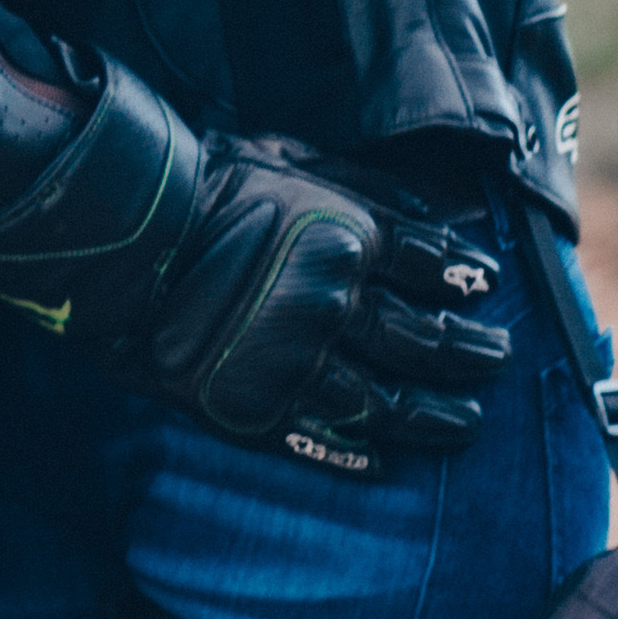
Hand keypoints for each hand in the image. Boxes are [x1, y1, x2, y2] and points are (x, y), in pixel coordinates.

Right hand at [0, 59, 508, 477]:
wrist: (121, 235)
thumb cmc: (199, 182)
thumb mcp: (288, 155)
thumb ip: (361, 185)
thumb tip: (429, 210)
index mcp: (352, 238)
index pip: (435, 267)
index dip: (465, 281)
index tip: (484, 289)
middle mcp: (339, 305)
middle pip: (427, 342)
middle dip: (471, 354)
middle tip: (496, 359)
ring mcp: (300, 362)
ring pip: (390, 404)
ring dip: (437, 416)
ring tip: (467, 422)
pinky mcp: (257, 406)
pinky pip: (324, 440)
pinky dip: (360, 456)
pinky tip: (386, 464)